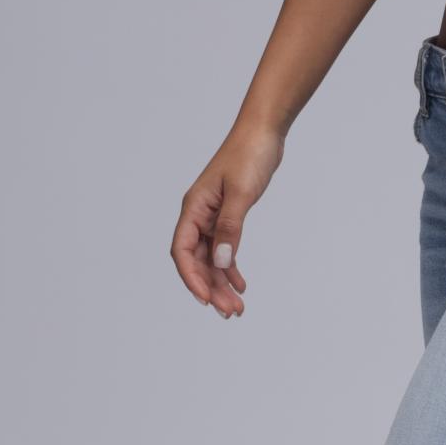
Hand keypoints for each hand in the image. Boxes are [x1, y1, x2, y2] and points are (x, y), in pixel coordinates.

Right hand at [171, 118, 284, 319]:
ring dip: (222, 283)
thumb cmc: (250, 155)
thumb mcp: (242, 193)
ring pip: (211, 258)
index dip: (191, 277)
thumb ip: (230, 228)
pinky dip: (231, 268)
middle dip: (211, 288)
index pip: (182, 250)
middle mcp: (198, 214)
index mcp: (194, 207)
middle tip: (230, 311)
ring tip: (237, 306)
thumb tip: (222, 262)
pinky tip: (241, 284)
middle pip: (196, 260)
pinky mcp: (227, 216)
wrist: (263, 132)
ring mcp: (212, 216)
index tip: (206, 299)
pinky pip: (224, 248)